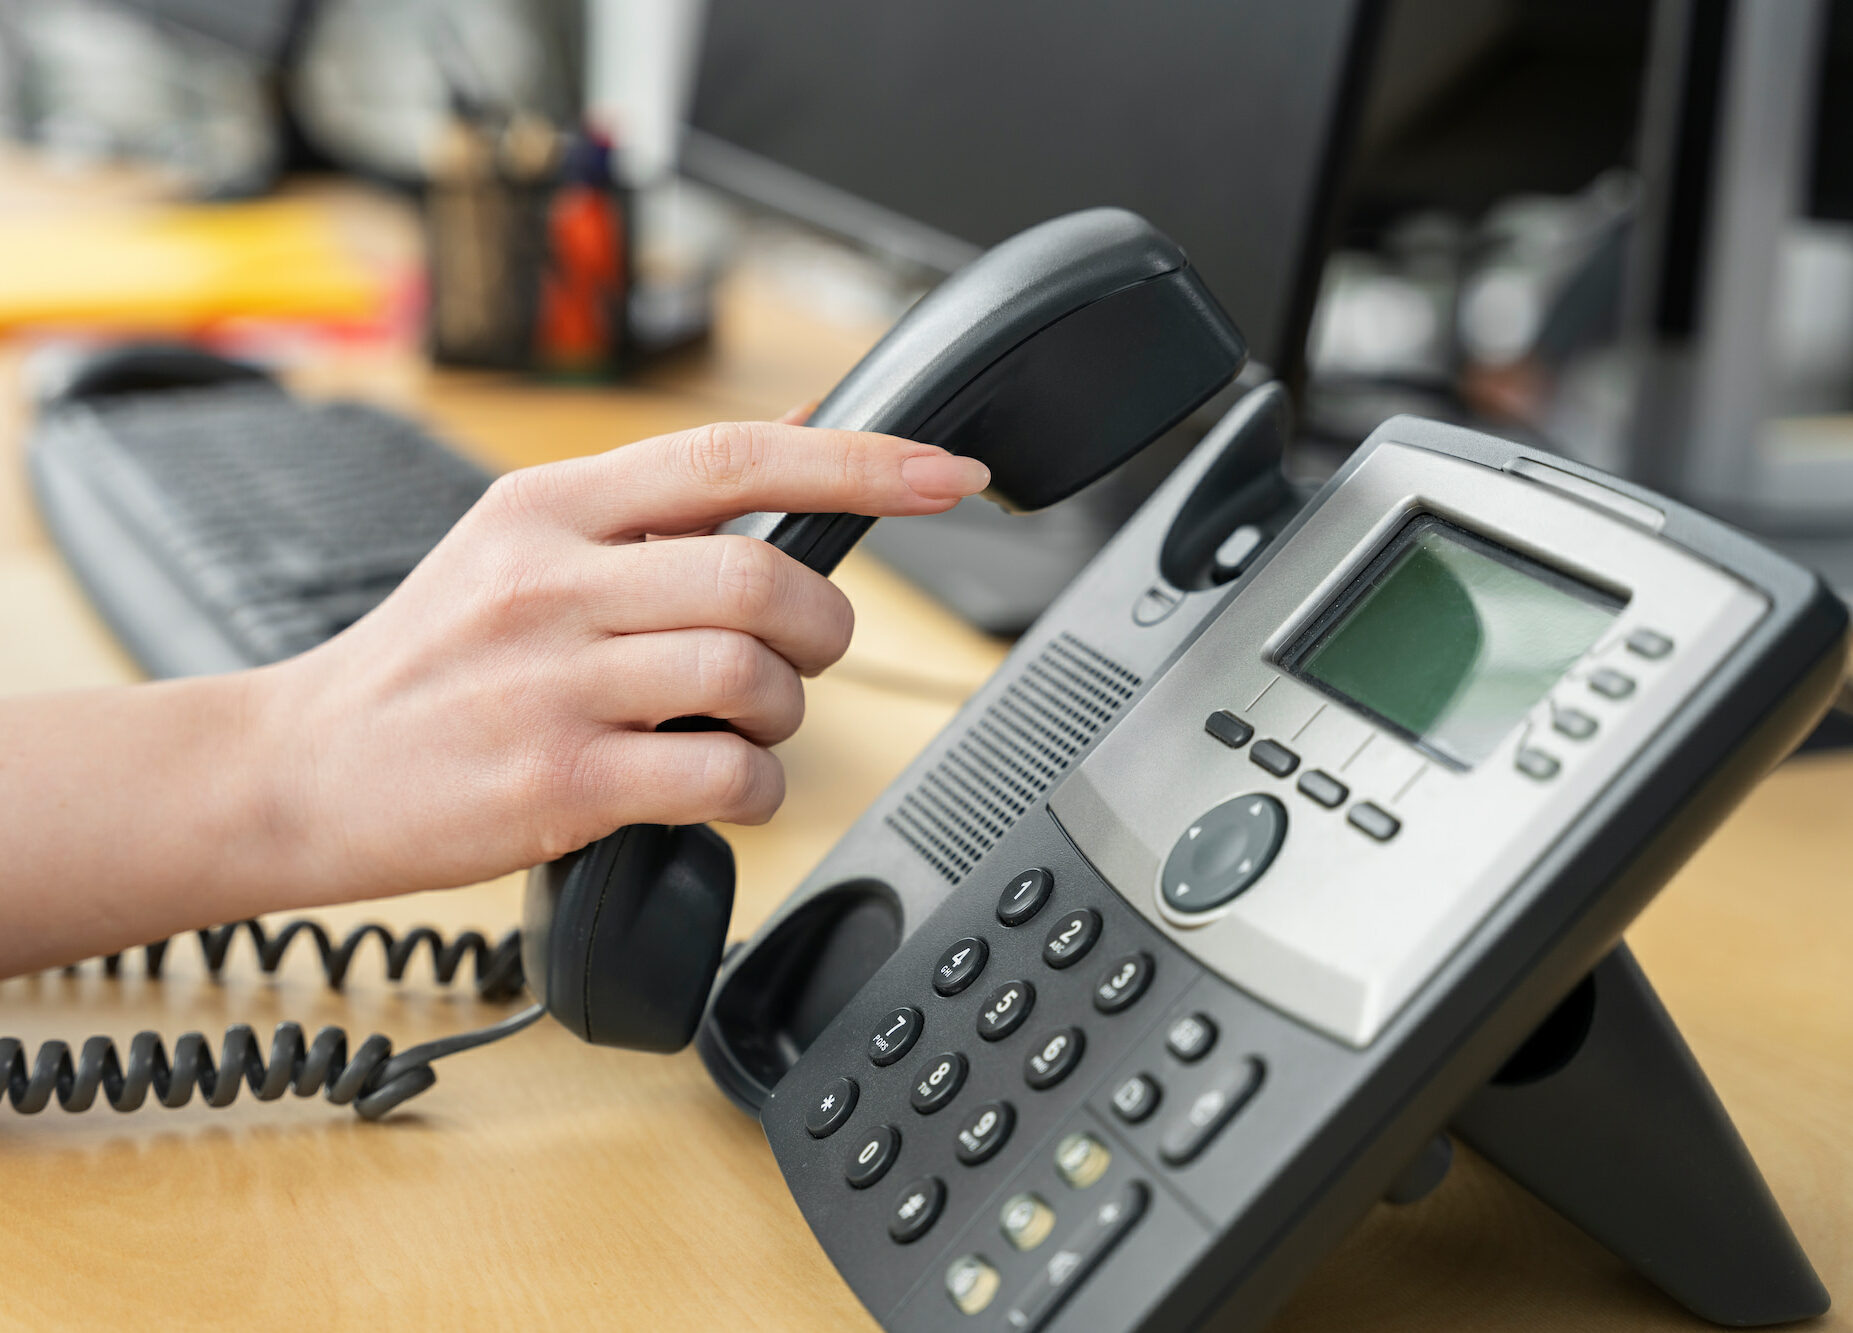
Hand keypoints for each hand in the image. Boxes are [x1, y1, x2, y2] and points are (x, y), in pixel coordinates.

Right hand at [252, 420, 989, 901]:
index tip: (948, 475)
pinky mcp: (554, 782)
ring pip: (748, 673)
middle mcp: (550, 581)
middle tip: (800, 657)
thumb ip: (650, 505)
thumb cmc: (431, 663)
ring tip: (746, 728)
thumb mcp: (517, 544)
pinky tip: (726, 788)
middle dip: (818, 627)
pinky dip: (756, 788)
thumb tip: (798, 446)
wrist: (299, 768)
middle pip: (761, 575)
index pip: (734, 455)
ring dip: (785, 712)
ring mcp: (550, 681)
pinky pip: (718, 773)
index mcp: (550, 506)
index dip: (861, 461)